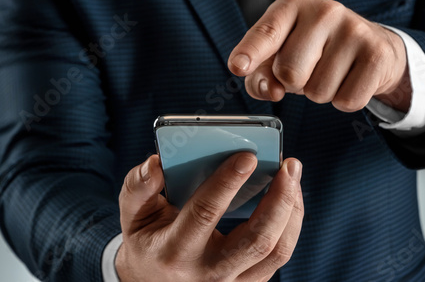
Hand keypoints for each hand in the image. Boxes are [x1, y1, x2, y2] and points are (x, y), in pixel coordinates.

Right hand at [116, 153, 303, 281]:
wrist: (154, 281)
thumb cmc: (147, 240)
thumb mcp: (132, 214)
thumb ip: (138, 186)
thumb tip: (156, 163)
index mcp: (174, 251)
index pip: (205, 214)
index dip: (227, 183)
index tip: (248, 156)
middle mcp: (207, 274)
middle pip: (257, 240)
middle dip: (279, 199)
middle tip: (288, 165)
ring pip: (276, 251)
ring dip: (291, 211)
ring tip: (292, 177)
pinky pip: (278, 256)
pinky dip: (290, 225)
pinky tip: (288, 198)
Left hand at [228, 0, 410, 112]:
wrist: (370, 46)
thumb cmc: (314, 50)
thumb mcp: (279, 55)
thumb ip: (260, 76)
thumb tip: (272, 91)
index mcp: (292, 6)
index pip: (266, 33)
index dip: (250, 53)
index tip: (238, 67)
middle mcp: (324, 11)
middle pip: (288, 73)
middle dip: (292, 83)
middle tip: (308, 68)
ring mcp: (354, 30)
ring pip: (317, 92)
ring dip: (318, 93)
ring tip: (330, 71)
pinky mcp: (376, 54)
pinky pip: (346, 101)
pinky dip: (343, 100)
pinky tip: (348, 79)